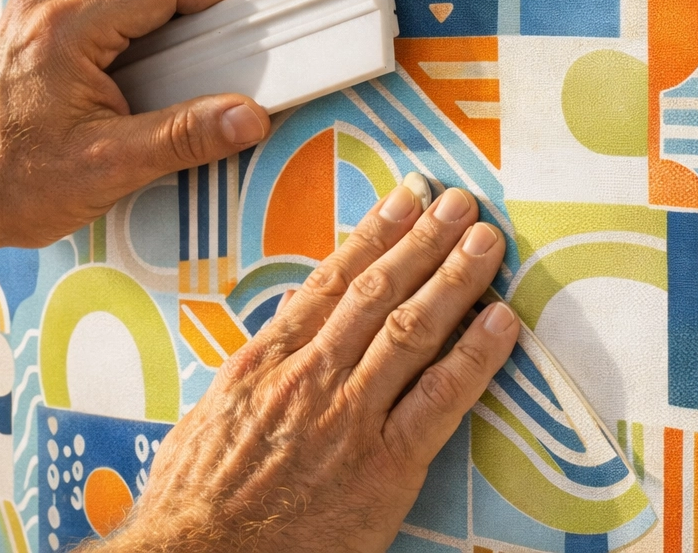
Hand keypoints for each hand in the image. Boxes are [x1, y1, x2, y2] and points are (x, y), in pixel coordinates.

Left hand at [0, 0, 271, 247]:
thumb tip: (247, 117)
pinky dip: (132, 6)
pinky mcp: (29, 25)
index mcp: (67, 29)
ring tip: (193, 40)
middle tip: (227, 26)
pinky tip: (147, 51)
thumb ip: (184, 136)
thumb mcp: (108, 166)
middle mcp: (46, 5)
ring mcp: (33, 10)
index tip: (245, 22)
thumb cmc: (7, 183)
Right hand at [101, 180, 520, 552]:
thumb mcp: (214, 411)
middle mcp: (310, 377)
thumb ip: (260, 359)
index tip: (405, 199)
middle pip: (378, 292)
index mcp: (266, 360)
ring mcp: (349, 418)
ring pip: (411, 331)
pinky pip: (438, 401)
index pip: (332, 281)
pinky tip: (500, 321)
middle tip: (460, 203)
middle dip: (424, 240)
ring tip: (486, 240)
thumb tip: (296, 308)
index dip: (375, 234)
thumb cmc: (197, 496)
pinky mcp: (384, 467)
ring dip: (455, 278)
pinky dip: (474, 357)